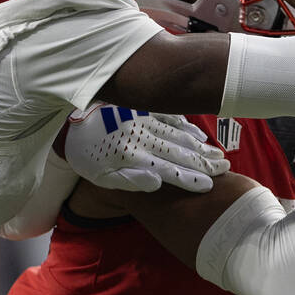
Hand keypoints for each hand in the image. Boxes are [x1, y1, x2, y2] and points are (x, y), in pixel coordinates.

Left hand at [63, 105, 230, 192]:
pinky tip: (199, 134)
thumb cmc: (86, 154)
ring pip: (178, 135)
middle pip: (180, 152)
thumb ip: (129, 181)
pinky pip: (169, 117)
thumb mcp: (100, 177)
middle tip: (225, 169)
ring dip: (200, 146)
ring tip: (219, 155)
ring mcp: (144, 122)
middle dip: (204, 162)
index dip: (191, 178)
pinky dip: (186, 126)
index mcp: (133, 157)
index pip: (169, 170)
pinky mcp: (141, 110)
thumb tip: (158, 183)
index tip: (210, 185)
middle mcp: (143, 138)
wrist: (69, 120)